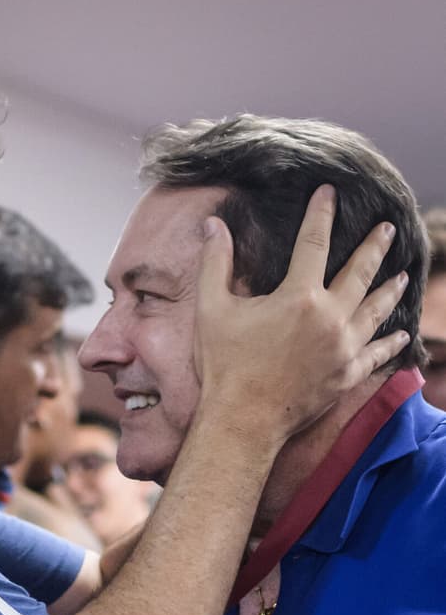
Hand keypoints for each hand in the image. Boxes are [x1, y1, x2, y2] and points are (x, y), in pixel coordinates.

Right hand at [193, 184, 409, 442]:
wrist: (243, 421)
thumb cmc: (225, 366)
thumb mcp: (211, 310)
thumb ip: (215, 264)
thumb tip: (213, 225)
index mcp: (298, 297)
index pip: (313, 242)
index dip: (321, 213)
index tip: (329, 192)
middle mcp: (330, 318)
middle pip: (360, 272)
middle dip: (375, 246)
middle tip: (388, 228)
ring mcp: (343, 348)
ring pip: (376, 310)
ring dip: (391, 289)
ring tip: (404, 274)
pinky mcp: (347, 375)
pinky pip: (377, 353)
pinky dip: (392, 341)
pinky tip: (402, 333)